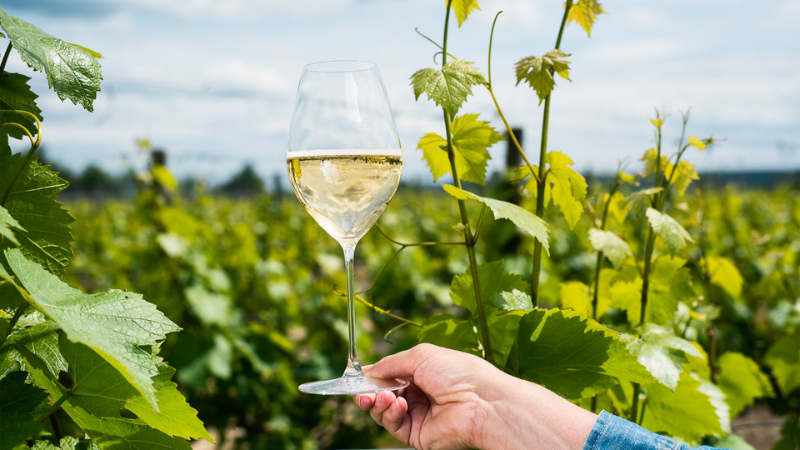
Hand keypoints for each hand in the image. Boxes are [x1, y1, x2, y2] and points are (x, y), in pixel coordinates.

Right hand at [354, 343, 496, 448]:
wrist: (480, 402)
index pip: (389, 375)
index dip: (371, 375)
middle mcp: (418, 394)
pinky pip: (393, 425)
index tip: (353, 374)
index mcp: (421, 373)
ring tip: (383, 397)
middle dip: (368, 392)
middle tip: (361, 391)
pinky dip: (389, 414)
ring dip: (377, 402)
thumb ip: (391, 363)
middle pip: (381, 395)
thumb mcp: (420, 356)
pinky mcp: (417, 434)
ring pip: (383, 411)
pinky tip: (398, 404)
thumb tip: (369, 370)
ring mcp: (417, 415)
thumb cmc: (457, 373)